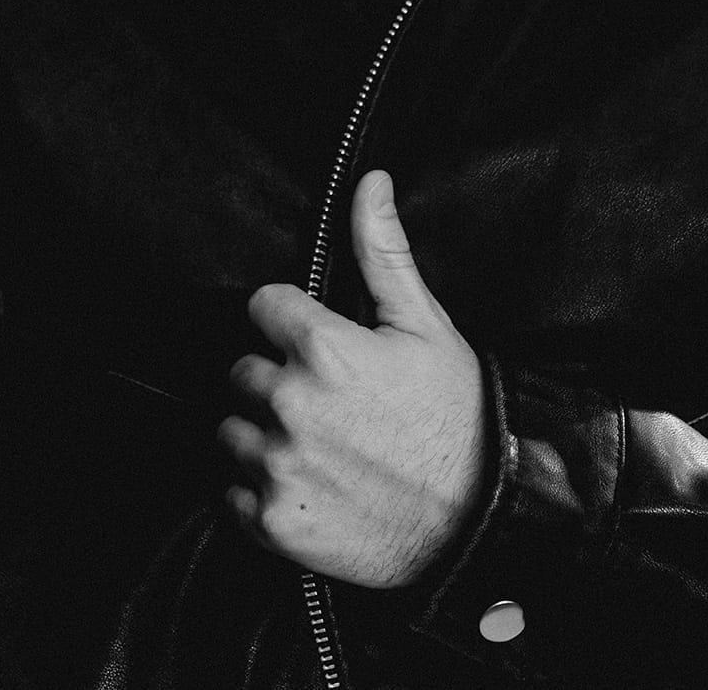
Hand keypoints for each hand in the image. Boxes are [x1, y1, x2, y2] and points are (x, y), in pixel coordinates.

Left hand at [218, 169, 485, 587]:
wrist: (477, 520)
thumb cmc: (456, 417)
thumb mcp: (426, 325)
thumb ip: (383, 251)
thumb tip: (368, 183)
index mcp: (323, 348)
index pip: (261, 306)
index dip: (290, 319)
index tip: (316, 340)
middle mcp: (290, 405)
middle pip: (241, 369)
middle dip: (275, 376)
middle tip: (323, 398)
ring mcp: (278, 467)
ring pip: (230, 430)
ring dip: (260, 432)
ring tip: (313, 441)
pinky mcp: (273, 524)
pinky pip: (231, 493)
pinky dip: (258, 489)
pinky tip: (306, 482)